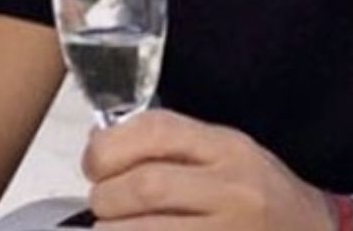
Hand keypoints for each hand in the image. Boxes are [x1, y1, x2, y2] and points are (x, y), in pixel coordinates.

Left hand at [83, 110, 335, 229]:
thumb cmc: (258, 193)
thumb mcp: (226, 152)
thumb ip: (169, 144)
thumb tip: (99, 145)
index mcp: (228, 148)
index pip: (156, 131)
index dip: (109, 147)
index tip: (94, 164)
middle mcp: (233, 189)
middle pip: (146, 186)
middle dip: (106, 196)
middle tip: (103, 204)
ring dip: (113, 230)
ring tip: (112, 228)